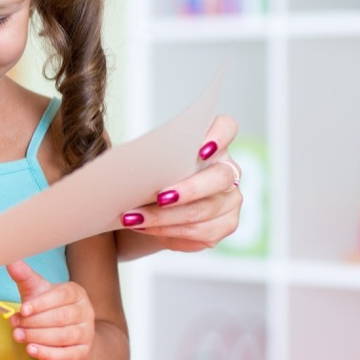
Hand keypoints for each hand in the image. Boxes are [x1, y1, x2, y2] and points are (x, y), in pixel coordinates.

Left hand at [6, 261, 93, 359]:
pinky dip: (48, 354)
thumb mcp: (36, 291)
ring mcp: (87, 333)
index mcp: (76, 292)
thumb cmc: (46, 308)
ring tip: (18, 336)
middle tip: (15, 325)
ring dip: (38, 337)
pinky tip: (31, 350)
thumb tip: (11, 262)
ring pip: (63, 337)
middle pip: (61, 317)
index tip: (22, 309)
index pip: (61, 296)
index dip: (41, 303)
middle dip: (34, 322)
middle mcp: (86, 311)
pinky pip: (67, 355)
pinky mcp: (83, 352)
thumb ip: (24, 277)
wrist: (62, 333)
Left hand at [119, 114, 242, 254]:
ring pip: (204, 210)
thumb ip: (150, 158)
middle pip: (220, 178)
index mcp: (212, 144)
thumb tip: (129, 163)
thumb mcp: (149, 164)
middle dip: (188, 189)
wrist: (153, 209)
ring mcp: (230, 200)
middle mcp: (228, 171)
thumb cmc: (151, 177)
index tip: (200, 149)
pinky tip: (143, 228)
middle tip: (159, 196)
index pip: (227, 127)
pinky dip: (166, 231)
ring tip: (133, 217)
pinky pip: (199, 232)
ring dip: (164, 216)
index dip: (219, 136)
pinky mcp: (225, 225)